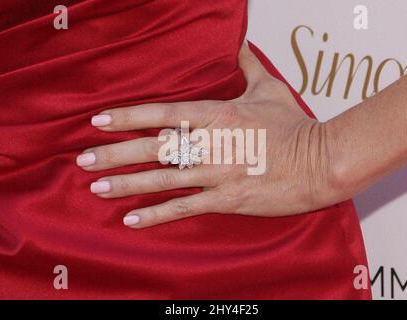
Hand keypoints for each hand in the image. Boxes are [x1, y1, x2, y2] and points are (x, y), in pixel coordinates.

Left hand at [76, 43, 343, 228]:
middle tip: (84, 160)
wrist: (322, 160)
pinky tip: (133, 219)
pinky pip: (186, 207)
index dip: (128, 116)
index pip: (163, 113)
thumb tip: (241, 42)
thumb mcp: (270, 88)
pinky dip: (157, 214)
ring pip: (163, 178)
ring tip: (97, 187)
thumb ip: (249, 65)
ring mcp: (218, 172)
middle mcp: (212, 142)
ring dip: (127, 184)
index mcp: (219, 114)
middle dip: (116, 153)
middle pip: (155, 148)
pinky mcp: (228, 198)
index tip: (99, 120)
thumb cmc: (295, 125)